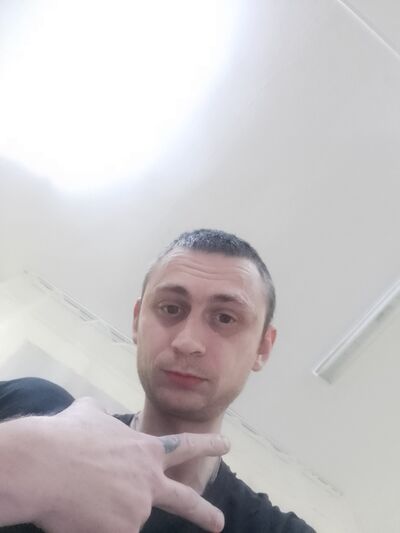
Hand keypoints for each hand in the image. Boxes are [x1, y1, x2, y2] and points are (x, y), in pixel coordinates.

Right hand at [25, 398, 228, 531]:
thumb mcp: (88, 412)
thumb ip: (100, 415)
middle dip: (204, 512)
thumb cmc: (67, 435)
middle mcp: (149, 481)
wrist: (47, 464)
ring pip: (125, 517)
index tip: (226, 445)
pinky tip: (81, 514)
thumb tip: (95, 411)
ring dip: (106, 511)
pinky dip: (96, 526)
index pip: (184, 446)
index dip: (207, 445)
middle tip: (218, 522)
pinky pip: (111, 531)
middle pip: (184, 500)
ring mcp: (139, 508)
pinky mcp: (124, 531)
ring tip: (82, 495)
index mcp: (145, 450)